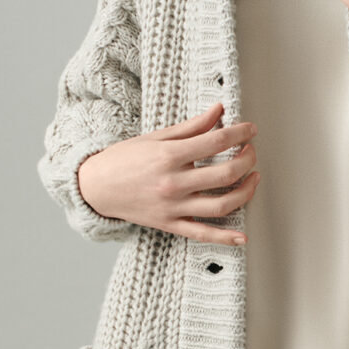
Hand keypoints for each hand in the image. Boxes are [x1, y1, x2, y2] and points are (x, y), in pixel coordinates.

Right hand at [76, 101, 257, 243]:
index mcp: (169, 156)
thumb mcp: (156, 137)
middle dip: (247, 159)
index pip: (216, 141)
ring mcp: (173, 207)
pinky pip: (203, 234)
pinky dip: (225, 238)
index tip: (250, 130)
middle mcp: (173, 183)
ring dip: (246, 191)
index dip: (240, 134)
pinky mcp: (170, 224)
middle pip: (225, 173)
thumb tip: (219, 110)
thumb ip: (191, 126)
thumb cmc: (124, 159)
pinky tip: (242, 237)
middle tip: (251, 151)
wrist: (95, 187)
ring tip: (253, 178)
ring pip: (222, 204)